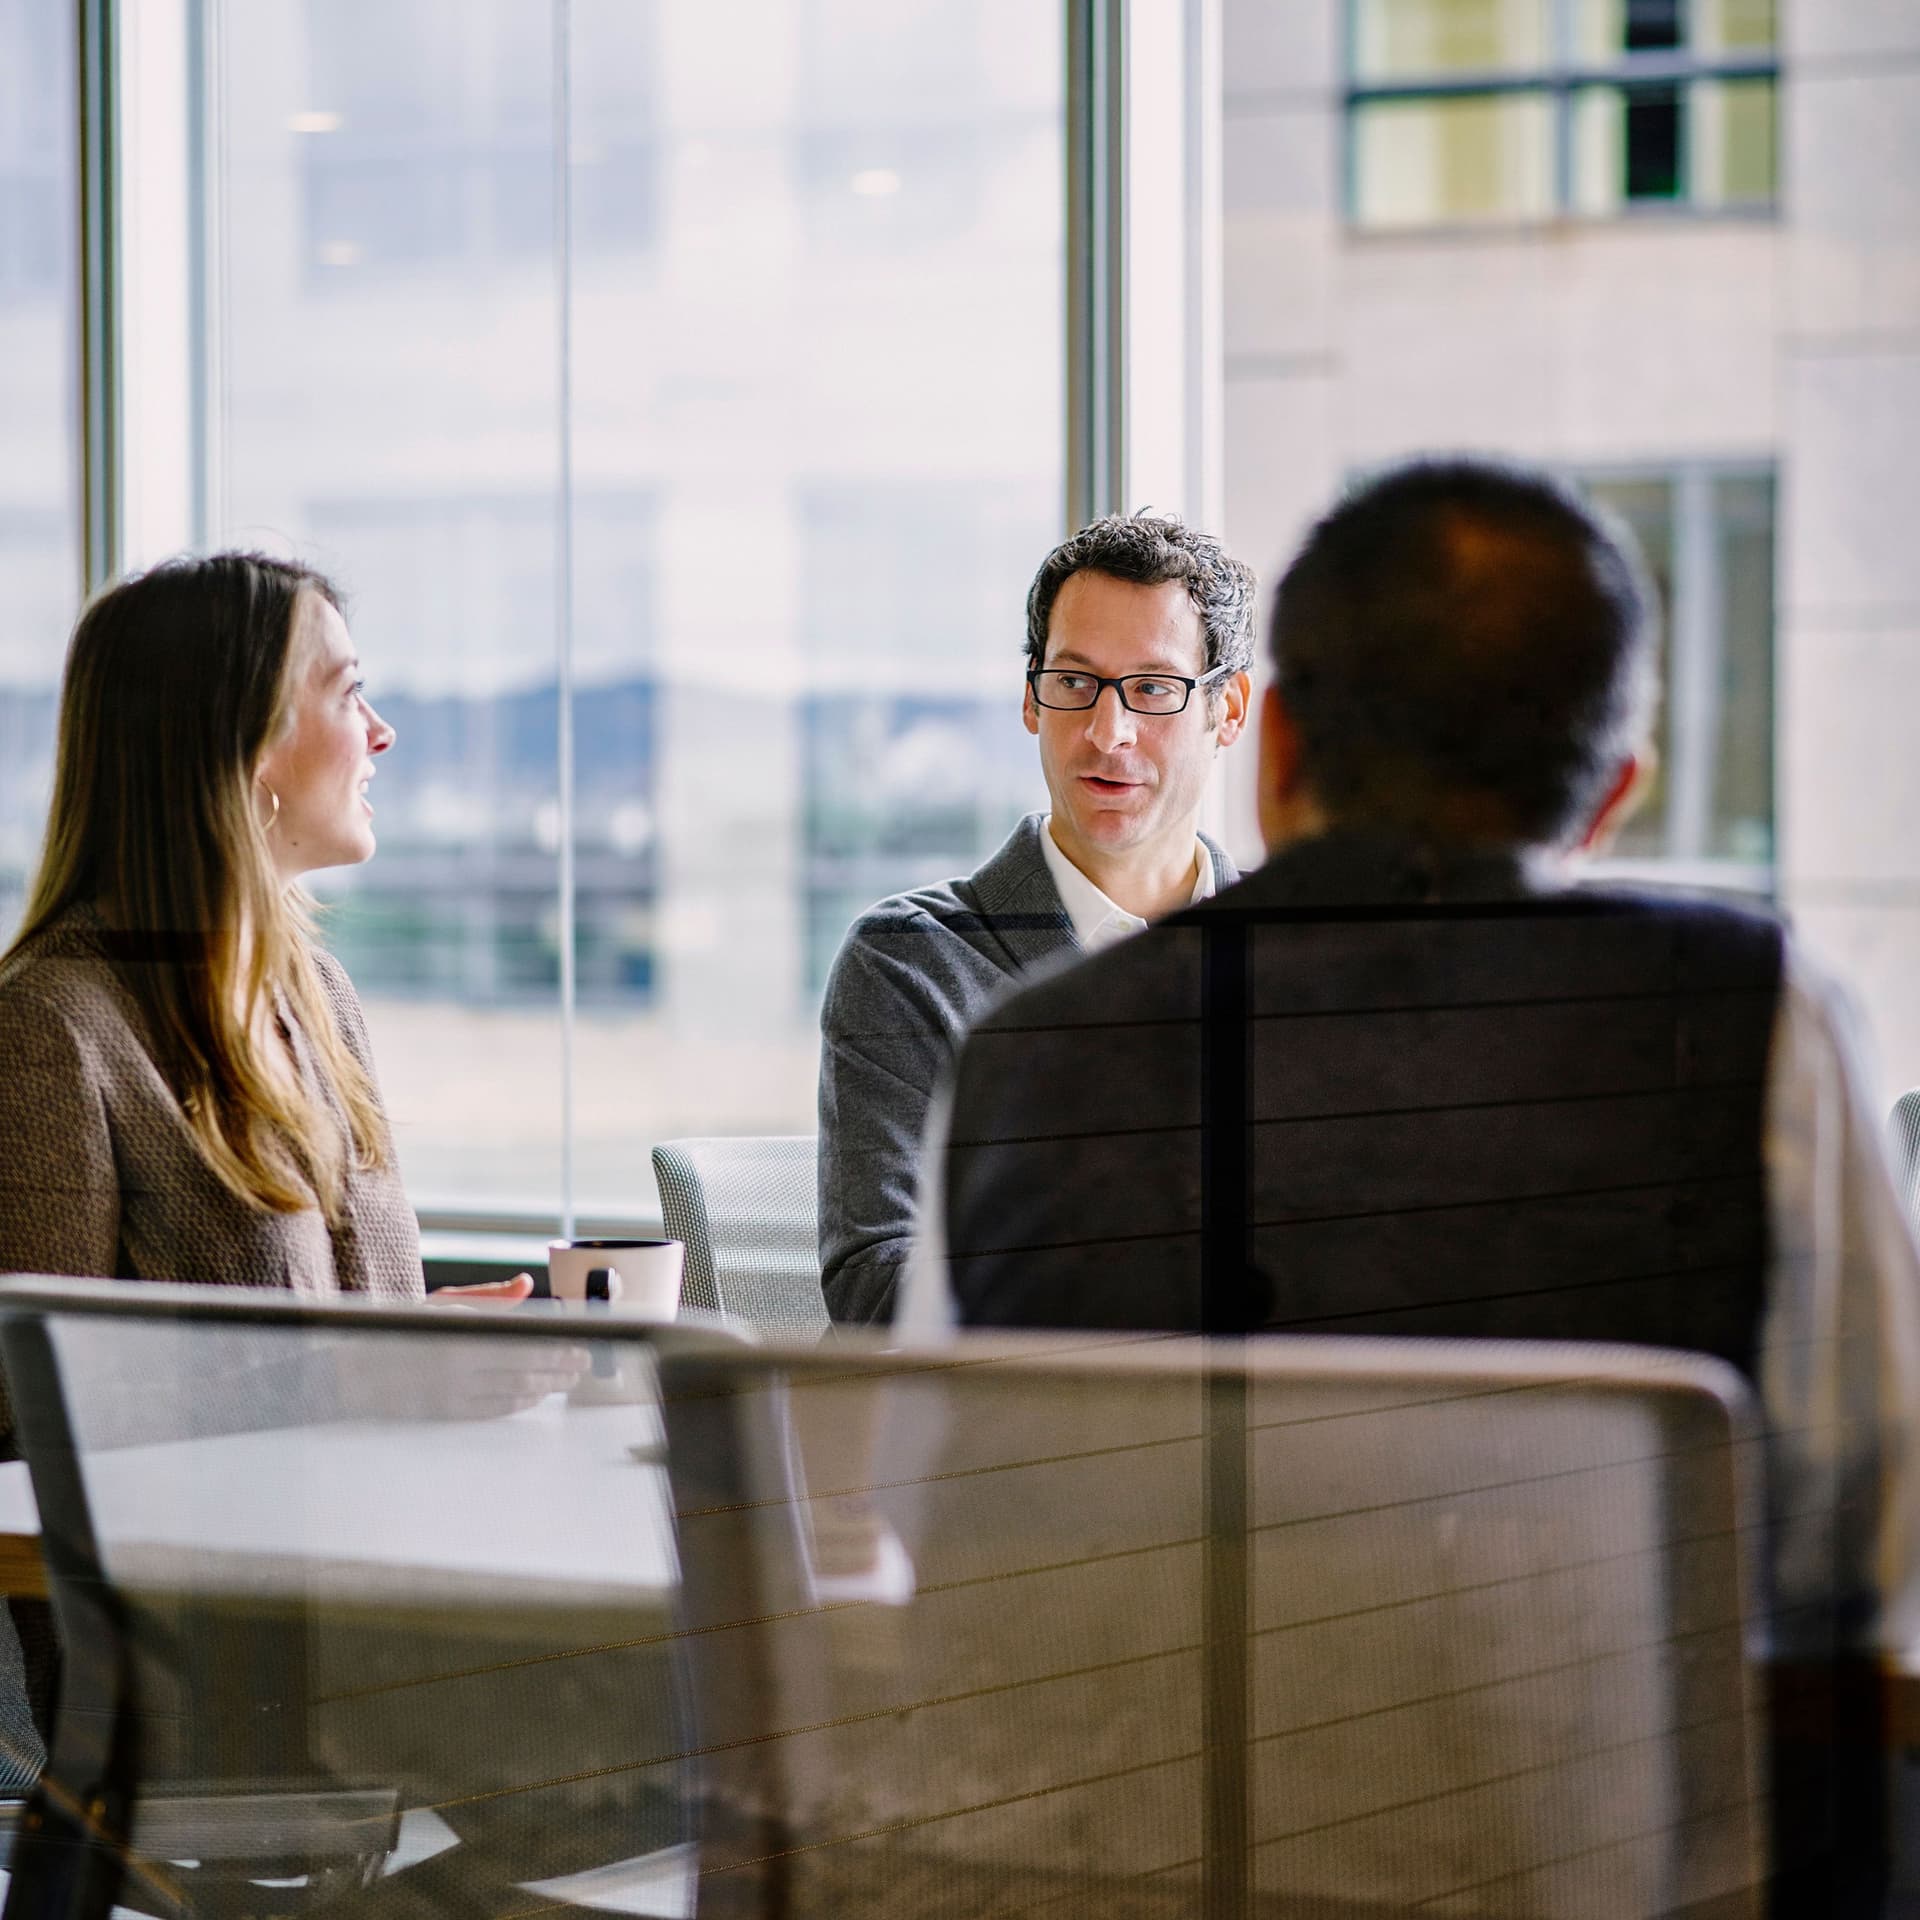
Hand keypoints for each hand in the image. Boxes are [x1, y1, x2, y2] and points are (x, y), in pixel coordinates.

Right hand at [338, 1276, 589, 1418]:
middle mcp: (455, 1357)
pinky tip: (537, 1394)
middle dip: (560, 1364)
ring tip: (569, 1379)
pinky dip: (521, 1401)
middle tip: (584, 1362)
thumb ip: (490, 1297)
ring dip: (547, 1384)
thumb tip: (528, 1282)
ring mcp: (451, 1389)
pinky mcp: (446, 1412)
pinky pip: (495, 1409)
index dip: (554, 1340)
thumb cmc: (404, 1330)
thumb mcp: (443, 1303)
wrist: (354, 1372)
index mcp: (457, 1324)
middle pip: (523, 1363)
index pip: (520, 1333)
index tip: (579, 1340)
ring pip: (513, 1388)